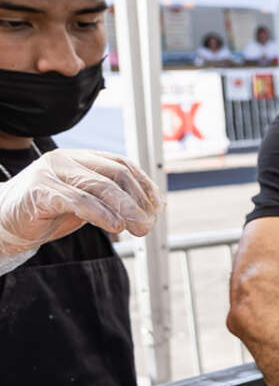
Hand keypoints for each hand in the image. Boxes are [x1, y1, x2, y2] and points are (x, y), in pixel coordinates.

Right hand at [0, 149, 161, 269]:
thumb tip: (149, 210)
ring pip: (100, 186)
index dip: (144, 185)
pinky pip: (78, 200)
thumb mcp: (84, 204)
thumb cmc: (45, 212)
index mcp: (79, 158)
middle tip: (148, 223)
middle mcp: (66, 159)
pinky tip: (115, 226)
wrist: (2, 222)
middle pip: (116, 173)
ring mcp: (51, 172)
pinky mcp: (40, 191)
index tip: (157, 206)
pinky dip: (101, 214)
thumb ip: (110, 201)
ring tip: (138, 227)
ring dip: (125, 209)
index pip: (121, 164)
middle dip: (138, 200)